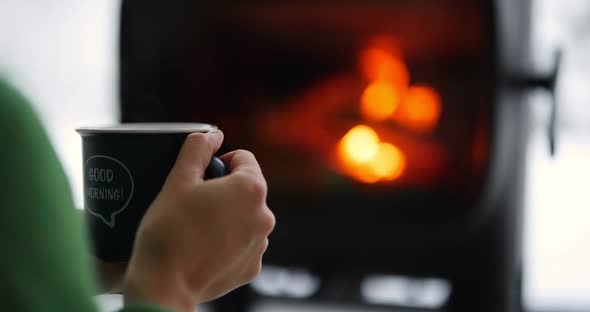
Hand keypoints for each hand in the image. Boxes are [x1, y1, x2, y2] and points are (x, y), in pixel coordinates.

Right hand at [123, 131, 274, 310]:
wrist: (164, 284)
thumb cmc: (169, 230)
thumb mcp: (178, 180)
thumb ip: (197, 150)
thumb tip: (212, 135)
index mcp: (251, 189)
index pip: (244, 158)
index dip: (220, 162)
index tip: (201, 176)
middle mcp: (265, 216)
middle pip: (246, 189)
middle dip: (224, 190)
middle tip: (194, 202)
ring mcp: (260, 244)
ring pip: (245, 217)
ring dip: (228, 216)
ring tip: (197, 227)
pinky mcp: (252, 267)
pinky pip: (243, 243)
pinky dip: (228, 241)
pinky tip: (204, 247)